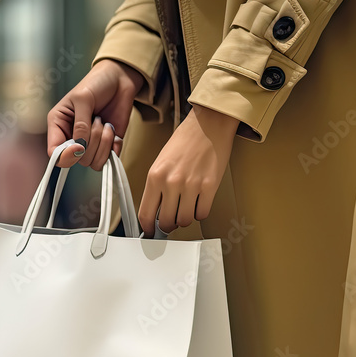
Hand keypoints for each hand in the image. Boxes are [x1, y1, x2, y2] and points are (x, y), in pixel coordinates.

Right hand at [47, 59, 145, 169]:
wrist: (119, 78)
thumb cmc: (96, 83)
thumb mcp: (83, 99)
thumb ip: (80, 125)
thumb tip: (80, 147)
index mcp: (59, 125)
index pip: (55, 152)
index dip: (66, 155)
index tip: (80, 146)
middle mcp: (72, 137)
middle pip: (78, 159)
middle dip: (92, 141)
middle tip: (97, 120)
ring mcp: (90, 143)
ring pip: (94, 162)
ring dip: (104, 142)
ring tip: (105, 123)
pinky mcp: (107, 145)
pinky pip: (109, 159)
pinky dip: (114, 146)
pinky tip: (113, 130)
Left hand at [138, 105, 238, 233]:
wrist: (208, 124)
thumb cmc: (185, 140)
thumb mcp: (161, 162)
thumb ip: (157, 186)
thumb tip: (156, 209)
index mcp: (155, 176)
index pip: (146, 213)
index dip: (148, 227)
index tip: (151, 232)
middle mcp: (171, 182)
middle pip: (166, 221)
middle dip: (168, 225)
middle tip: (171, 222)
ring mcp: (191, 185)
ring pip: (184, 220)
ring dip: (185, 219)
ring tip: (186, 208)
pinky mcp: (210, 186)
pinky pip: (202, 213)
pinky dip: (199, 212)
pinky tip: (198, 203)